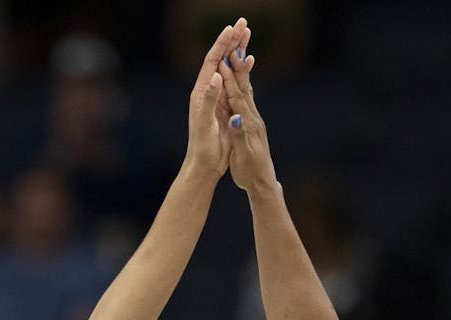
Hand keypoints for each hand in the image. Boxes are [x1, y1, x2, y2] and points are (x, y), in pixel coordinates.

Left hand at [184, 19, 249, 177]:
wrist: (203, 166)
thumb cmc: (203, 148)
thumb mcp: (205, 123)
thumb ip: (209, 99)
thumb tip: (216, 75)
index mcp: (201, 93)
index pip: (211, 61)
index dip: (221, 44)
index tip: (232, 28)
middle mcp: (207, 92)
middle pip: (219, 60)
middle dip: (231, 41)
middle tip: (243, 22)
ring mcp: (215, 99)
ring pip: (227, 68)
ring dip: (236, 50)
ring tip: (246, 34)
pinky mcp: (223, 107)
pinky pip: (233, 81)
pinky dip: (242, 68)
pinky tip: (249, 61)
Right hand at [217, 35, 276, 192]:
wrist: (263, 183)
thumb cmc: (250, 172)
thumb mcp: (242, 156)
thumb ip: (238, 135)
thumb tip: (235, 117)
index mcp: (248, 125)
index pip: (237, 97)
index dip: (229, 79)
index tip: (221, 60)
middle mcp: (253, 119)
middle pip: (244, 88)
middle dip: (237, 67)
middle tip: (232, 47)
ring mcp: (254, 120)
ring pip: (246, 91)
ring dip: (240, 72)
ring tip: (237, 54)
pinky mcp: (253, 124)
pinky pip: (246, 99)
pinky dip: (241, 85)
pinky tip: (240, 79)